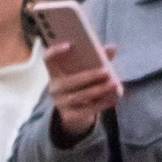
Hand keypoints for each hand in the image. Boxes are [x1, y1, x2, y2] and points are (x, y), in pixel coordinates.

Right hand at [45, 20, 123, 142]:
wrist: (75, 113)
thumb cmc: (81, 85)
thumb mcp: (85, 71)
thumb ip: (97, 59)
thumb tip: (113, 47)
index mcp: (55, 72)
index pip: (47, 59)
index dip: (55, 51)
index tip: (69, 45)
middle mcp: (54, 88)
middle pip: (69, 81)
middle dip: (89, 76)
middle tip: (106, 72)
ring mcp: (60, 103)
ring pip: (79, 97)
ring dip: (98, 90)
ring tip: (114, 85)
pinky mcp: (69, 116)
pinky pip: (86, 110)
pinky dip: (101, 104)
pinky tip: (113, 99)